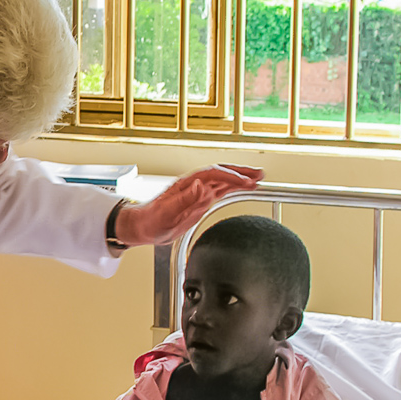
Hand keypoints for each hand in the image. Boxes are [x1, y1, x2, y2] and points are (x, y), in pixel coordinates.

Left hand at [113, 164, 262, 247]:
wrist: (141, 226)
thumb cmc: (150, 221)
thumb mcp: (166, 214)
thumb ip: (185, 200)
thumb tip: (201, 185)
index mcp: (185, 185)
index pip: (213, 175)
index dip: (231, 177)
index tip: (246, 183)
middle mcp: (192, 185)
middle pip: (220, 172)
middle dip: (240, 172)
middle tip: (259, 175)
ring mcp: (195, 191)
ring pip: (221, 180)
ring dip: (239, 177)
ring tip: (258, 178)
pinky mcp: (197, 199)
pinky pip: (218, 189)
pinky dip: (233, 187)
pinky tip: (243, 188)